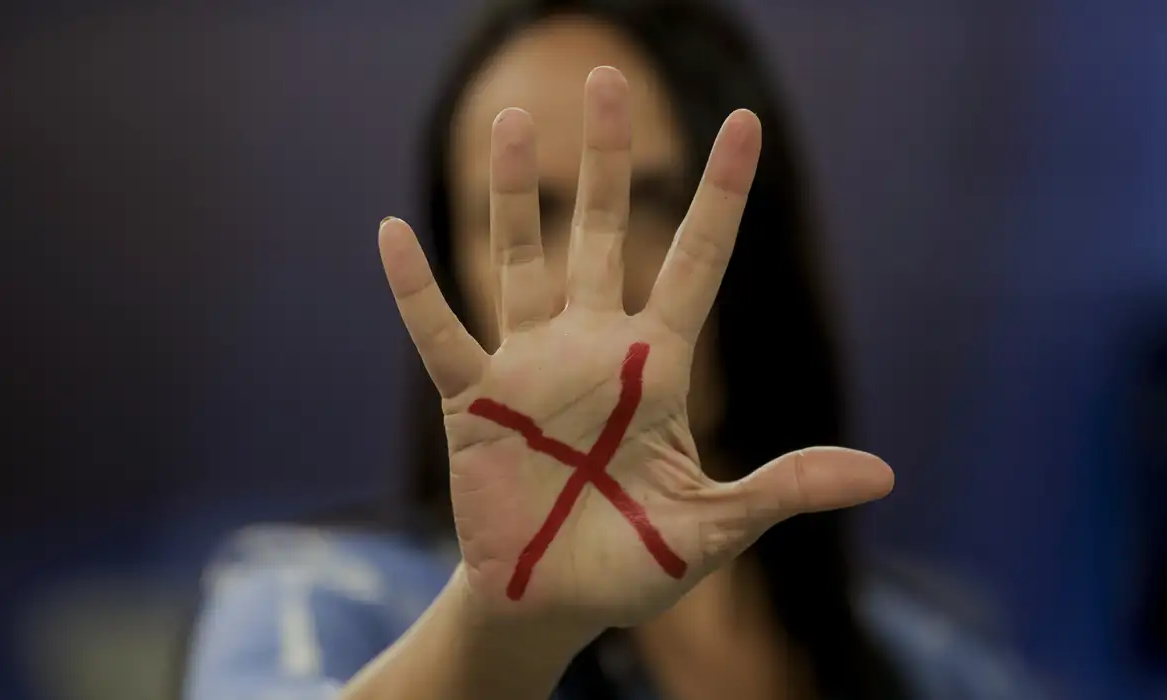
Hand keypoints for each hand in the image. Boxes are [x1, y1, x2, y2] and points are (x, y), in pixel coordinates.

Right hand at [378, 67, 892, 631]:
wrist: (555, 601)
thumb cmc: (636, 562)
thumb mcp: (715, 526)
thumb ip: (784, 488)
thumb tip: (883, 475)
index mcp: (659, 368)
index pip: (698, 261)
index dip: (722, 194)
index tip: (745, 124)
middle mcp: (594, 349)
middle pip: (605, 233)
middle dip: (608, 159)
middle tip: (606, 78)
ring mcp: (529, 368)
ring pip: (522, 262)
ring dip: (517, 195)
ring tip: (515, 121)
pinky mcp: (473, 402)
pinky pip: (441, 334)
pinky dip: (416, 290)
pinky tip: (393, 233)